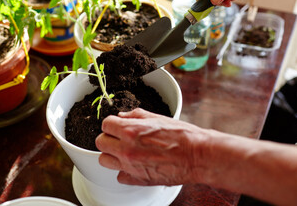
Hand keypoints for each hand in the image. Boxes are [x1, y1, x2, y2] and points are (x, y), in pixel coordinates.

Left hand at [95, 108, 210, 185]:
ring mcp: (130, 166)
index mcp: (130, 130)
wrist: (197, 156)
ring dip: (112, 155)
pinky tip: (135, 164)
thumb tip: (122, 115)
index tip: (117, 126)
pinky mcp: (137, 180)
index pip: (105, 124)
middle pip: (100, 142)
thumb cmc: (182, 136)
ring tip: (125, 151)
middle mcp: (126, 149)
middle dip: (109, 138)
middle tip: (119, 138)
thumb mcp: (158, 117)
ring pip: (104, 160)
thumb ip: (136, 115)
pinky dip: (124, 171)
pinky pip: (119, 176)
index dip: (112, 124)